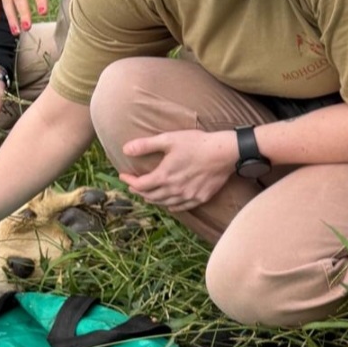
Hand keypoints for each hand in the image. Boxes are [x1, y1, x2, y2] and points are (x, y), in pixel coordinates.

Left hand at [120, 129, 237, 212]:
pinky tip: (169, 204)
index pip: (140, 184)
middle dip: (139, 191)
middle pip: (151, 196)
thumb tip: (125, 149)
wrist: (224, 152)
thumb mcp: (168, 139)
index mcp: (164, 176)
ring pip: (165, 203)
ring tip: (147, 194)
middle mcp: (175, 189)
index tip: (123, 175)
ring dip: (153, 199)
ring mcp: (188, 195)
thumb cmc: (196, 143)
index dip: (129, 181)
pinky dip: (172, 206)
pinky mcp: (200, 197)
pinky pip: (182, 207)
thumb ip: (145, 145)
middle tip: (133, 185)